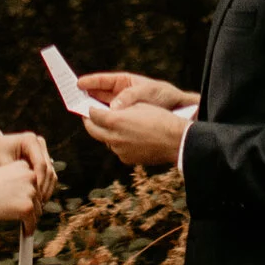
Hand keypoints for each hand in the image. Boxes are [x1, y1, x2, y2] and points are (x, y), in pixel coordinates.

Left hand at [0, 128, 58, 213]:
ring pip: (51, 173)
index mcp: (30, 140)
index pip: (41, 164)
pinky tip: (39, 199)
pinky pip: (48, 175)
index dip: (39, 181)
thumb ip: (15, 176)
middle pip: (48, 169)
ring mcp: (42, 150)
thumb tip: (27, 193)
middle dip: (44, 187)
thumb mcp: (3, 165)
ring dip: (47, 189)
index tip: (34, 196)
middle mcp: (39, 143)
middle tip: (38, 203)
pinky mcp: (42, 159)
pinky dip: (45, 187)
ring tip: (39, 203)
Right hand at [74, 70, 197, 114]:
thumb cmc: (164, 95)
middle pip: (98, 96)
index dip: (89, 82)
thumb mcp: (147, 92)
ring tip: (82, 115)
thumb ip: (129, 98)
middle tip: (73, 101)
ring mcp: (122, 108)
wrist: (180, 110)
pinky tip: (99, 127)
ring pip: (102, 110)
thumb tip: (112, 109)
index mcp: (124, 82)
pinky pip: (111, 121)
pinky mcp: (125, 120)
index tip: (77, 84)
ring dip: (93, 112)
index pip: (103, 81)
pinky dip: (104, 124)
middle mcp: (120, 95)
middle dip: (85, 98)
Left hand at [79, 97, 197, 173]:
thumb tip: (107, 110)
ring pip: (105, 140)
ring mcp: (120, 150)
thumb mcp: (138, 106)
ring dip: (104, 133)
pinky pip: (116, 149)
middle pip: (93, 130)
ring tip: (109, 126)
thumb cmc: (159, 118)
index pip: (93, 115)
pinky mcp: (127, 159)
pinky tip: (124, 137)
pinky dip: (116, 143)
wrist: (175, 140)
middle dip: (89, 122)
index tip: (90, 106)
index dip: (90, 109)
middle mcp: (114, 137)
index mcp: (116, 121)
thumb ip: (118, 108)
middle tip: (89, 117)